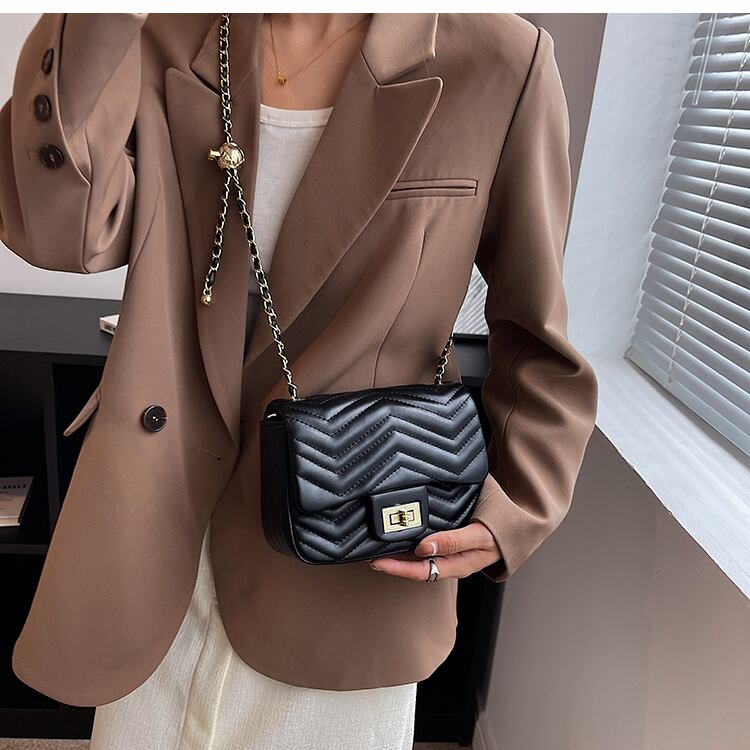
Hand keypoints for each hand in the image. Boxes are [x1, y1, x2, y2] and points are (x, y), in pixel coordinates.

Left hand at [368, 521, 501, 580]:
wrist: (517, 528)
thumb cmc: (499, 531)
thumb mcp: (480, 536)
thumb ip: (453, 541)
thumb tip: (424, 548)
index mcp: (458, 564)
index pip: (422, 571)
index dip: (399, 568)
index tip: (380, 561)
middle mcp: (451, 563)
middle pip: (417, 569)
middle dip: (393, 566)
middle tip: (370, 558)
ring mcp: (450, 556)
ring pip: (420, 562)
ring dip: (400, 558)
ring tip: (378, 552)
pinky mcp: (450, 546)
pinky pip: (428, 553)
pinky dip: (411, 549)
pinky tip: (400, 542)